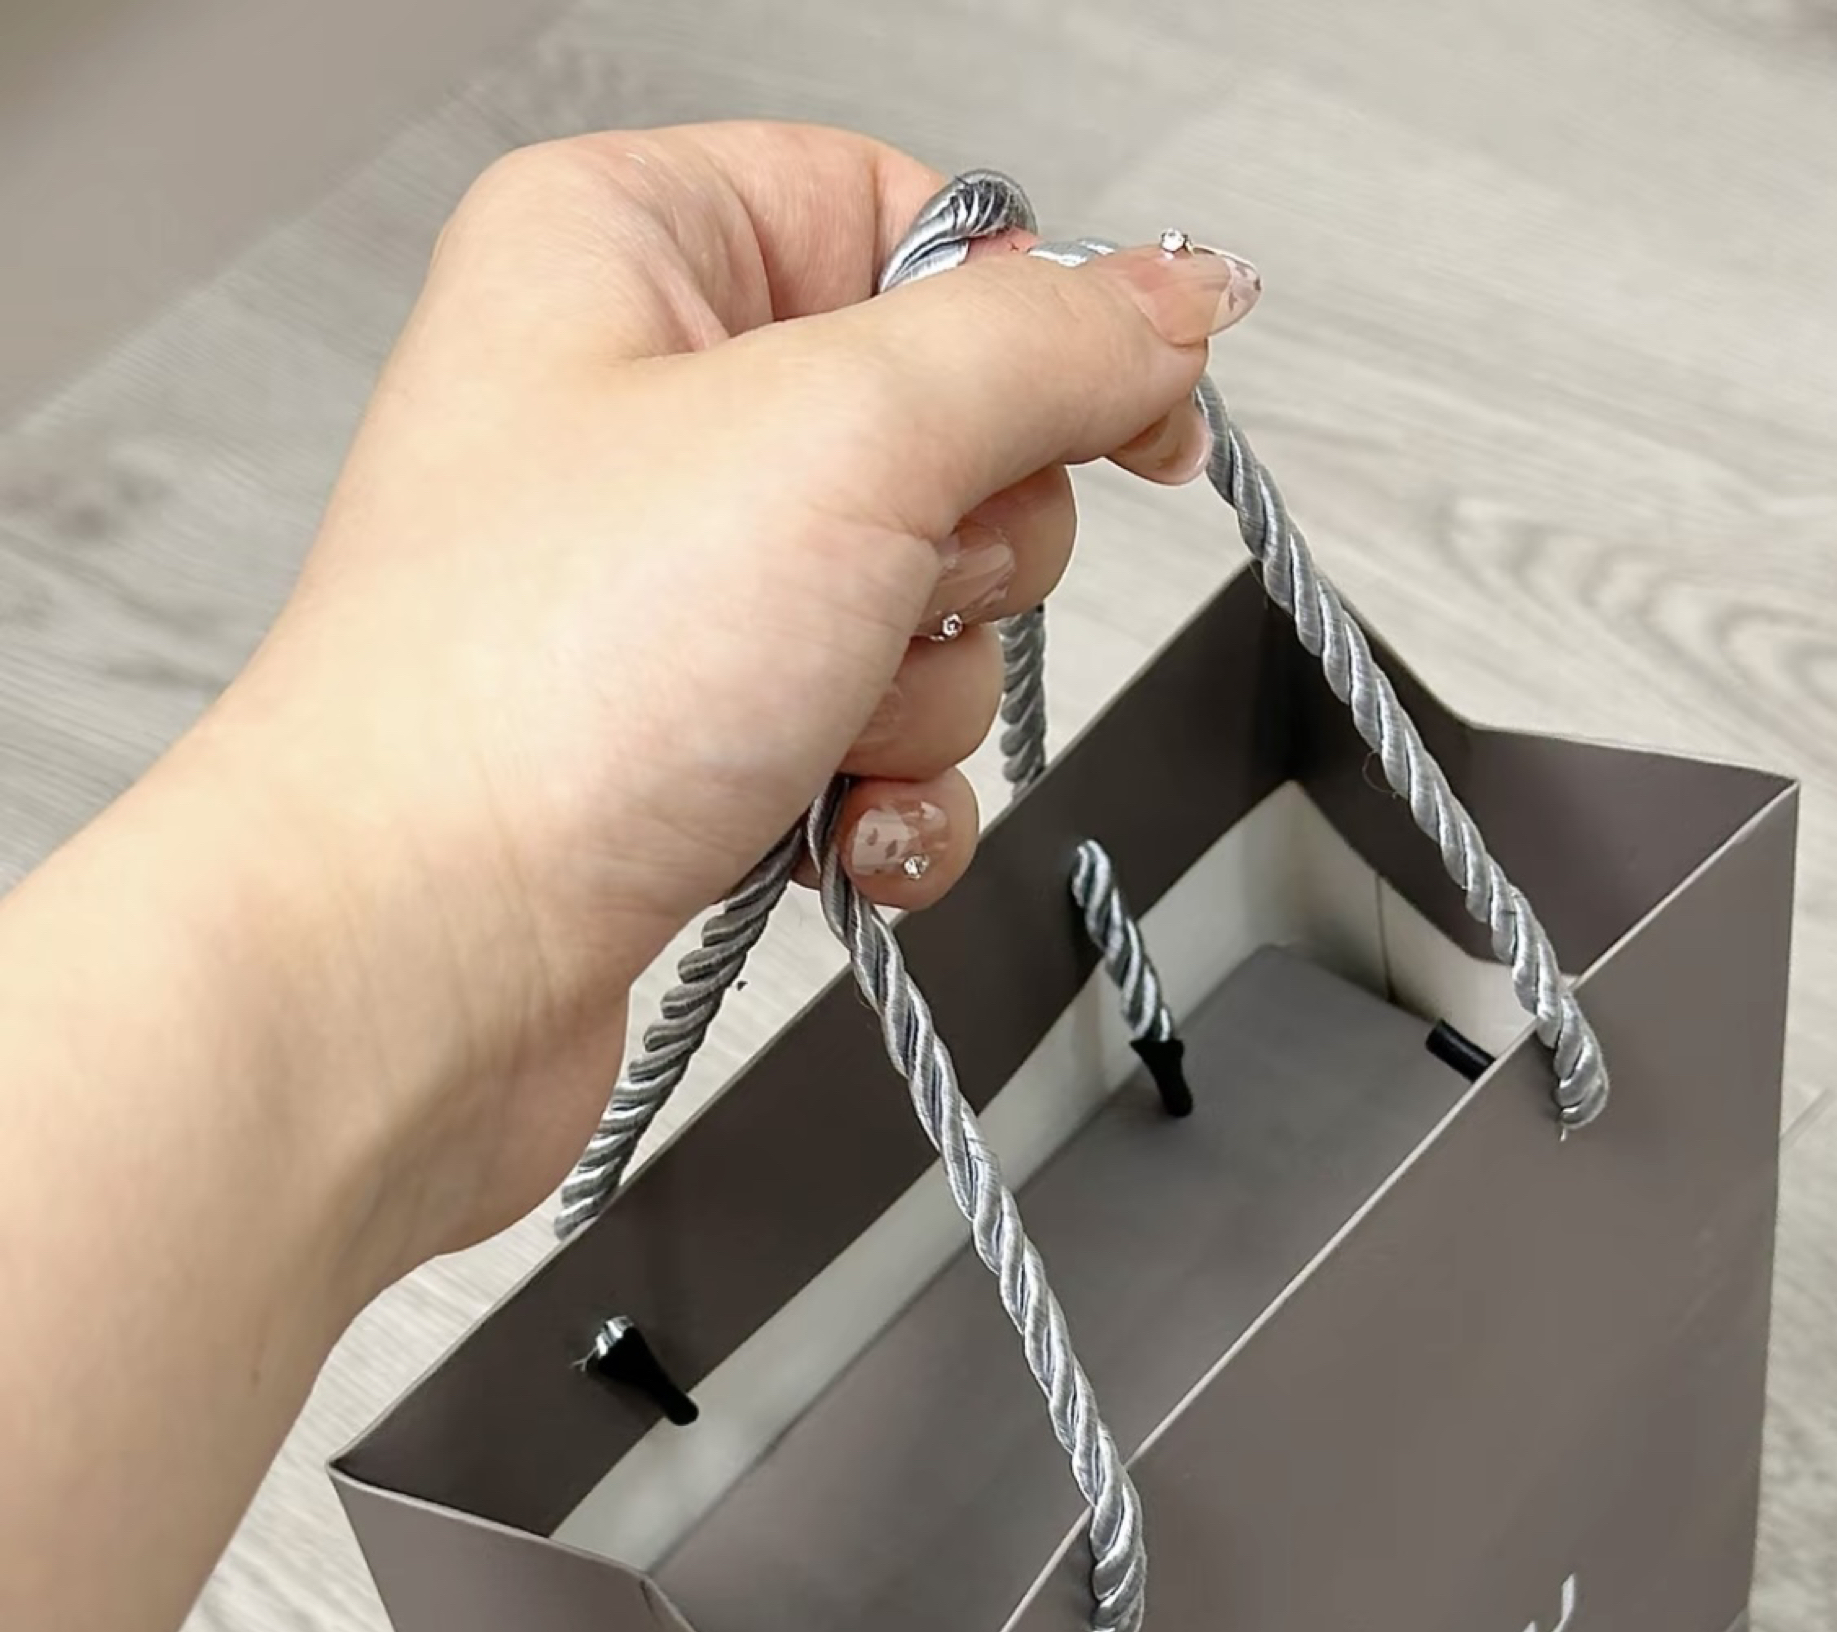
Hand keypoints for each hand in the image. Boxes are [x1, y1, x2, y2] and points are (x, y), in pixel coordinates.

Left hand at [180, 122, 1259, 1281]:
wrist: (416, 958)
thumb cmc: (537, 686)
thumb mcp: (849, 434)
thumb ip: (1045, 346)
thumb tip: (1172, 301)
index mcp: (631, 249)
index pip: (912, 220)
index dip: (1032, 326)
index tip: (1123, 414)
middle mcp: (636, 409)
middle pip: (946, 440)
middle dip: (954, 559)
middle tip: (868, 595)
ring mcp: (663, 595)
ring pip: (923, 621)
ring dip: (911, 706)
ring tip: (799, 732)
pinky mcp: (685, 748)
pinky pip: (873, 754)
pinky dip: (877, 809)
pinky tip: (820, 835)